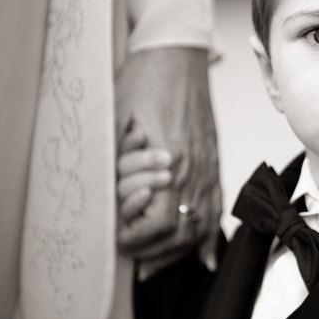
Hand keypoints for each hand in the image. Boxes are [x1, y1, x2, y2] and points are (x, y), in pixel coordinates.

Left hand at [114, 47, 220, 274]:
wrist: (173, 53)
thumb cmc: (143, 81)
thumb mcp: (113, 124)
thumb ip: (111, 166)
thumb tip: (102, 202)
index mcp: (169, 163)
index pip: (157, 224)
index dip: (135, 240)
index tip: (117, 240)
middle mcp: (193, 170)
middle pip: (182, 232)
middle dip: (156, 254)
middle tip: (134, 262)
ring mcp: (207, 166)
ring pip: (201, 224)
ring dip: (180, 250)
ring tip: (159, 264)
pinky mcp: (212, 159)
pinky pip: (216, 205)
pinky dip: (209, 234)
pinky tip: (205, 253)